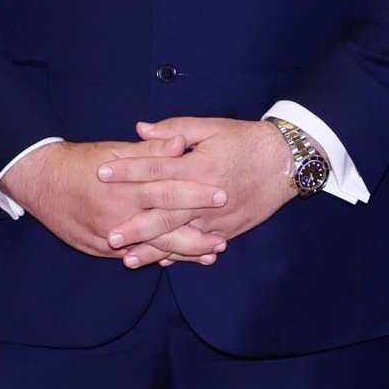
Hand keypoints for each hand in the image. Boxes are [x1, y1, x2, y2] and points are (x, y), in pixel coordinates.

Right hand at [6, 137, 228, 267]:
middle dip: (196, 235)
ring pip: (152, 248)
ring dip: (183, 253)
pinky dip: (156, 258)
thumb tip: (180, 143)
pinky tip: (177, 260)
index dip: (196, 194)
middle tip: (223, 240)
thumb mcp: (115, 151)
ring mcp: (108, 236)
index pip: (168, 191)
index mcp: (125, 187)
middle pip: (165, 228)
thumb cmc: (81, 163)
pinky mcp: (100, 248)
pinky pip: (133, 256)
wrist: (40, 182)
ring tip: (210, 254)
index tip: (221, 195)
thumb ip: (150, 150)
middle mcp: (118, 215)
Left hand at [118, 117, 304, 255]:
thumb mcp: (211, 127)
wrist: (286, 161)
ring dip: (154, 249)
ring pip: (181, 236)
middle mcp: (207, 195)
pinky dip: (181, 254)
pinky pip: (201, 244)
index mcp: (200, 165)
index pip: (156, 168)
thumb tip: (141, 129)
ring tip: (128, 259)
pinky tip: (161, 262)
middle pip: (165, 213)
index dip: (127, 171)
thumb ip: (174, 129)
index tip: (102, 174)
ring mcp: (219, 217)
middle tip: (109, 236)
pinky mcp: (229, 229)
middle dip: (136, 227)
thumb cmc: (246, 140)